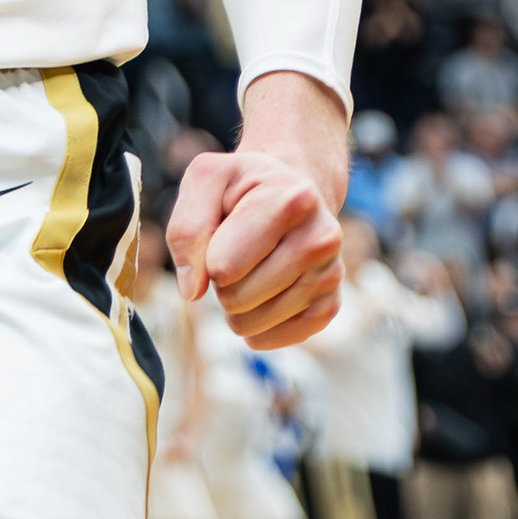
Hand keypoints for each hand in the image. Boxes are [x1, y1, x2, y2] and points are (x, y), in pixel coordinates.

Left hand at [166, 71, 350, 346]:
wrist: (290, 195)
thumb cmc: (241, 188)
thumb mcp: (206, 179)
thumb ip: (187, 229)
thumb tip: (193, 291)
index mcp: (293, 200)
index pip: (222, 266)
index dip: (207, 253)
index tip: (224, 227)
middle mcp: (322, 239)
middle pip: (234, 298)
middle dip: (221, 279)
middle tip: (238, 247)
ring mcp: (330, 276)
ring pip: (248, 324)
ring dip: (235, 301)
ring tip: (252, 263)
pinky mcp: (328, 308)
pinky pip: (265, 339)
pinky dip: (251, 322)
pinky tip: (263, 289)